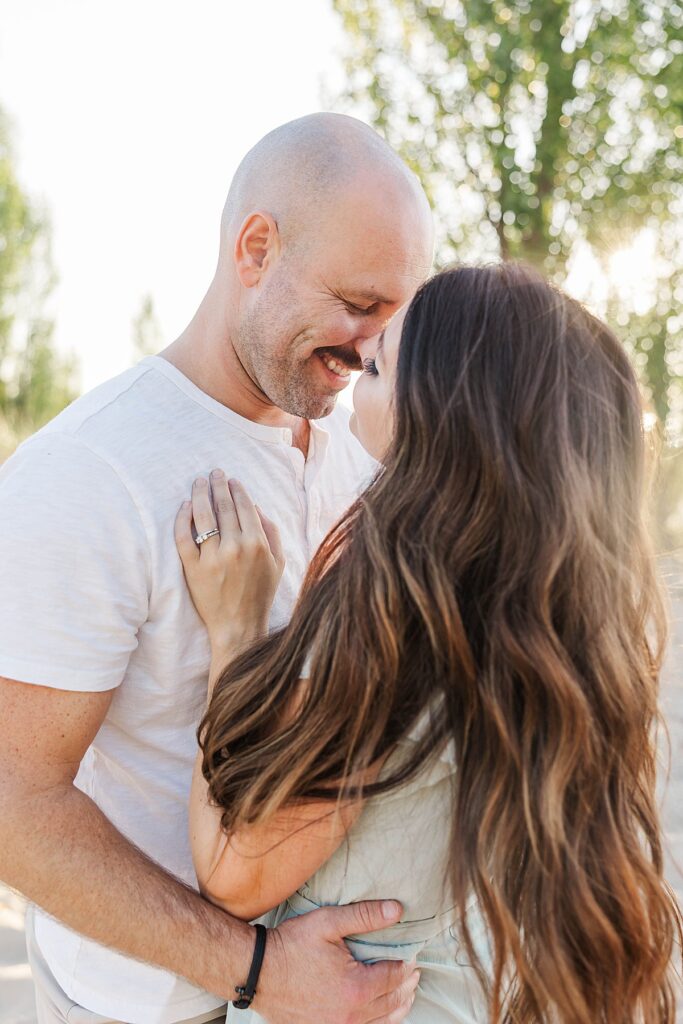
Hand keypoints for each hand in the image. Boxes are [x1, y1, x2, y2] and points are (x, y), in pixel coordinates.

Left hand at [175, 470, 284, 651]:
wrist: (239, 626)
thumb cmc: (260, 594)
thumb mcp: (278, 563)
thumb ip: (272, 532)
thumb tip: (256, 507)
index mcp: (258, 544)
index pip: (244, 507)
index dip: (237, 489)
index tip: (231, 480)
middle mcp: (235, 547)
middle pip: (223, 506)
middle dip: (218, 485)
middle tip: (214, 473)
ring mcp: (212, 558)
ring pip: (203, 516)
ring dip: (200, 494)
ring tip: (198, 482)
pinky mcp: (193, 568)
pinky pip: (184, 537)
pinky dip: (183, 518)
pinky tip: (185, 506)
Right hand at [255, 901, 419, 1023]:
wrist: (256, 972)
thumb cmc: (291, 945)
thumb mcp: (328, 922)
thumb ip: (364, 916)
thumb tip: (397, 910)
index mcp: (356, 988)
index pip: (395, 976)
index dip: (406, 965)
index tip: (412, 956)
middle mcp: (351, 1015)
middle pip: (393, 1002)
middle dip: (406, 986)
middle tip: (413, 973)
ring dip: (397, 1008)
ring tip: (405, 995)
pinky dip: (377, 1023)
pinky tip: (379, 1015)